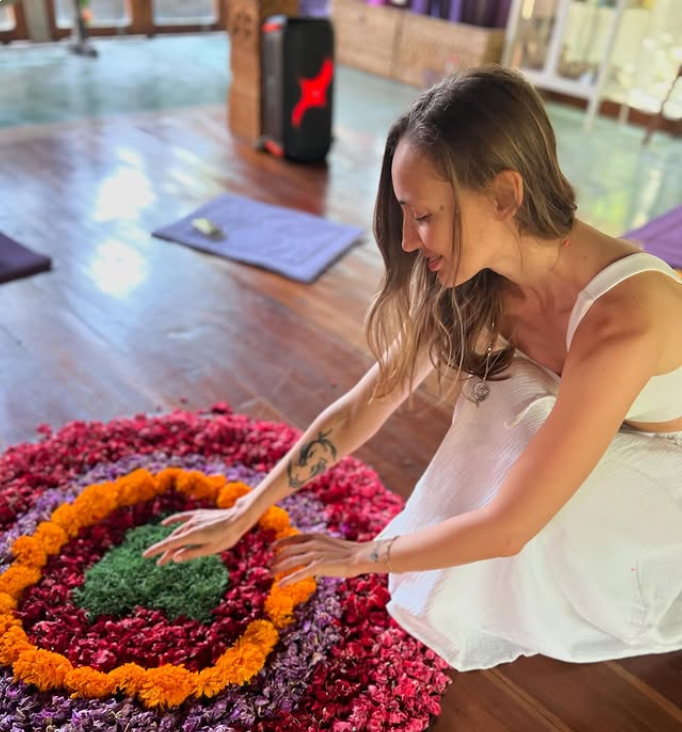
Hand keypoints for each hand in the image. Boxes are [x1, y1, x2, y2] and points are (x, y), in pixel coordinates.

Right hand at [142, 499, 257, 565]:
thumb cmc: (227, 537)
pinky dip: (173, 521)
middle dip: (165, 552)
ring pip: (178, 532)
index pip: (169, 545)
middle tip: (159, 564)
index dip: (157, 550)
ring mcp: (194, 519)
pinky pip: (182, 518)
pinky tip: (165, 524)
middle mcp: (190, 526)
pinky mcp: (199, 515)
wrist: (238, 518)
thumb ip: (192, 553)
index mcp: (192, 536)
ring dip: (171, 542)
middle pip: (174, 541)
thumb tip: (175, 558)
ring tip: (167, 553)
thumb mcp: (210, 549)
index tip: (145, 555)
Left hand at [270, 533, 369, 587]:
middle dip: (276, 558)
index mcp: (315, 537)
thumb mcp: (329, 544)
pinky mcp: (317, 567)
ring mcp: (314, 555)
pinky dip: (287, 580)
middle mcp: (312, 544)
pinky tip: (280, 585)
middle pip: (288, 551)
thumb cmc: (348, 552)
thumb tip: (310, 551)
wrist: (359, 556)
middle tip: (269, 565)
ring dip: (278, 569)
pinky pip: (298, 574)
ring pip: (290, 562)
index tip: (271, 548)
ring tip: (269, 575)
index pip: (293, 539)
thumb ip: (318, 546)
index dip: (280, 543)